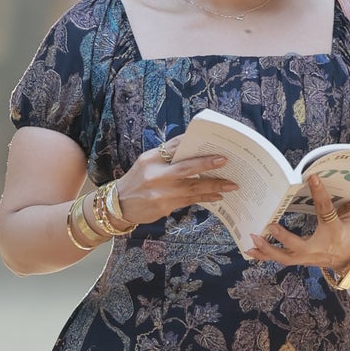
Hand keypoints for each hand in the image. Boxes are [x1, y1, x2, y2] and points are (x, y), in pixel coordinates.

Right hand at [112, 142, 237, 226]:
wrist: (118, 205)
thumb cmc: (137, 180)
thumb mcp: (146, 163)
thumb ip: (166, 155)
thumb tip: (192, 146)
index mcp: (150, 159)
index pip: (174, 147)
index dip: (193, 144)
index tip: (210, 143)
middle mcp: (155, 175)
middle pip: (185, 168)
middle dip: (207, 164)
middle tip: (224, 161)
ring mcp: (160, 193)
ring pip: (191, 188)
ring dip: (213, 185)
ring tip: (230, 184)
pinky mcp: (164, 207)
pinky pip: (189, 201)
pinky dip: (205, 198)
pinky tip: (217, 196)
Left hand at [247, 173, 349, 274]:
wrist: (348, 256)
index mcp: (334, 230)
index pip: (326, 210)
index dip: (320, 194)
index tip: (312, 178)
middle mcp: (319, 247)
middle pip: (299, 246)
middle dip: (285, 238)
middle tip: (270, 226)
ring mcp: (306, 257)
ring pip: (285, 258)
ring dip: (267, 250)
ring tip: (253, 238)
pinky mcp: (298, 260)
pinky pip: (278, 260)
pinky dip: (262, 256)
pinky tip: (248, 249)